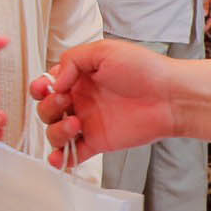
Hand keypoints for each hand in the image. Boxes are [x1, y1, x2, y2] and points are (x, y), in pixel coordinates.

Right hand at [30, 39, 210, 163]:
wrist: (170, 96)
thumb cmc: (144, 69)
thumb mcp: (104, 51)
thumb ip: (72, 61)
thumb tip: (54, 82)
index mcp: (80, 78)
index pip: (47, 85)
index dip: (40, 88)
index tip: (44, 88)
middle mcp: (81, 100)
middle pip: (47, 110)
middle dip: (49, 107)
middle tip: (67, 101)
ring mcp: (88, 123)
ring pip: (55, 133)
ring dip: (56, 131)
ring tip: (76, 124)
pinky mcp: (98, 142)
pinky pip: (73, 154)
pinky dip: (61, 159)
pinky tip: (59, 157)